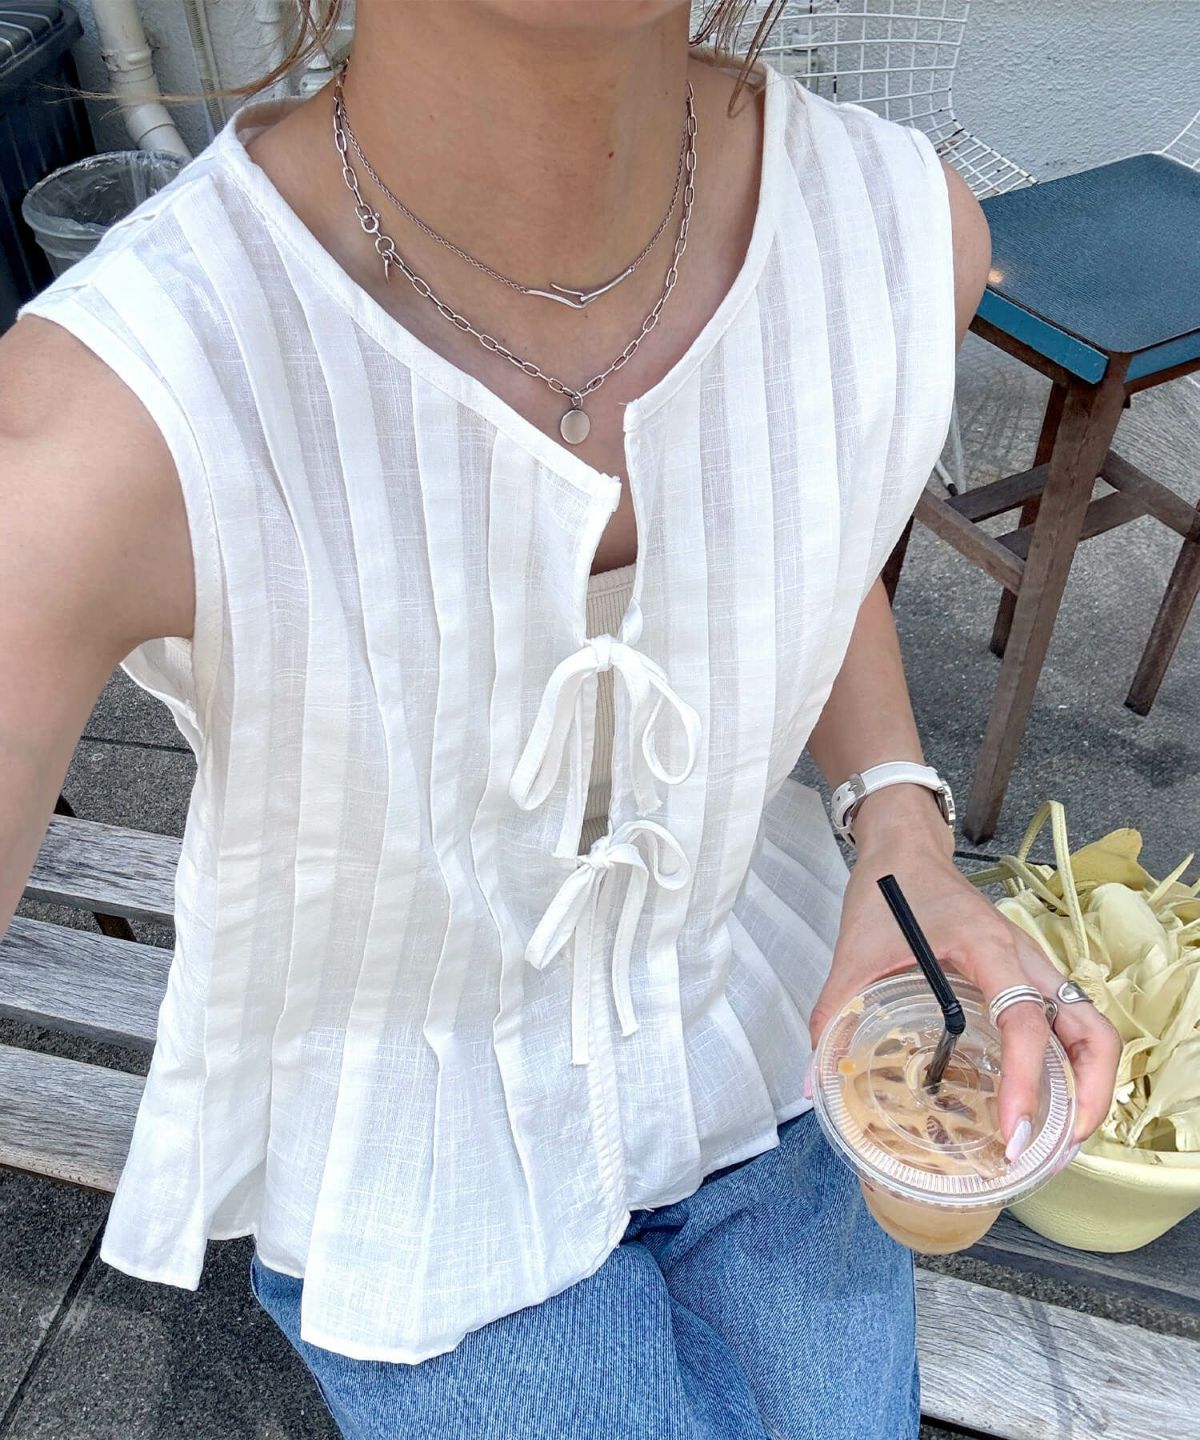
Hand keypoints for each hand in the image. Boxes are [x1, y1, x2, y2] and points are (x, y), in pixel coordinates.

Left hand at [808, 813, 1120, 1157]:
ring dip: (1089, 1085)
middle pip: (1092, 1031)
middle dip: (1090, 1095)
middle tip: (1053, 1149)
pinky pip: (1069, 1023)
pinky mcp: (1028, 974)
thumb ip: (834, 1013)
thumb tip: (813, 1083)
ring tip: (1059, 1138)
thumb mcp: (855, 952)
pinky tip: (1042, 1100)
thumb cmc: (888, 889)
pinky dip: (1071, 1065)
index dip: (1026, 1079)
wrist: (905, 847)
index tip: (1013, 1129)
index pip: (1025, 1019)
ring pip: (1091, 1027)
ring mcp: (1033, 966)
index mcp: (988, 948)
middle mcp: (1025, 959)